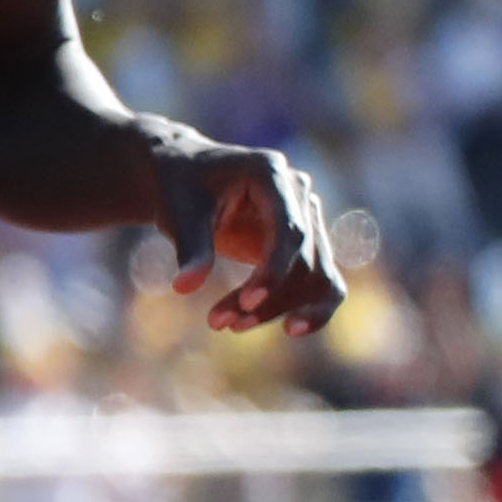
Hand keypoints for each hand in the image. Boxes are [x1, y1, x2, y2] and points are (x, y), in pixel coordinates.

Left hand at [151, 135, 342, 335]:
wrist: (183, 180)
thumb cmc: (179, 190)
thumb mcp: (178, 214)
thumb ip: (190, 248)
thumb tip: (184, 288)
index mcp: (270, 172)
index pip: (289, 229)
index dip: (274, 270)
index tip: (247, 304)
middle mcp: (299, 193)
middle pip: (305, 257)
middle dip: (269, 297)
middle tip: (220, 323)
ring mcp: (307, 218)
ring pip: (316, 275)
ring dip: (280, 307)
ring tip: (230, 326)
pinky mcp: (305, 243)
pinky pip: (322, 281)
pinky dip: (309, 308)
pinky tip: (290, 329)